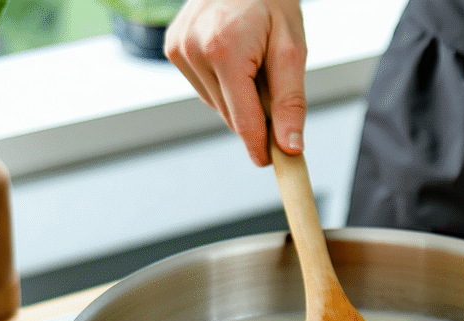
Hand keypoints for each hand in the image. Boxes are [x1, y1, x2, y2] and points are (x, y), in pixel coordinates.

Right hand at [164, 0, 307, 166]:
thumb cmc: (272, 0)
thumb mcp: (292, 48)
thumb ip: (290, 101)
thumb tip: (290, 147)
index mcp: (224, 50)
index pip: (243, 119)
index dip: (260, 146)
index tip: (274, 162)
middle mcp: (194, 50)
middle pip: (230, 114)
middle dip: (255, 113)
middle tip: (271, 84)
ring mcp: (178, 49)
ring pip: (216, 104)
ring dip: (238, 97)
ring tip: (252, 61)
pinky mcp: (172, 49)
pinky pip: (203, 87)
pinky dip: (222, 83)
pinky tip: (232, 57)